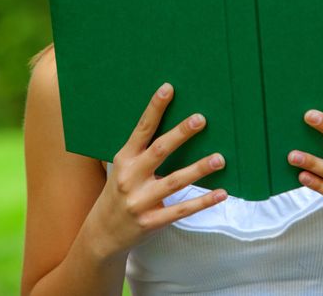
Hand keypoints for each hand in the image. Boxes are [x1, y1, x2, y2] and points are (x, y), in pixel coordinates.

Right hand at [86, 82, 226, 257]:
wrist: (101, 234)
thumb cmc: (118, 191)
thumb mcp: (123, 167)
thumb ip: (143, 150)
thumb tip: (174, 123)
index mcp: (124, 159)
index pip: (142, 129)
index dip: (155, 108)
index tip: (168, 89)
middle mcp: (130, 178)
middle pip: (159, 151)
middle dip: (181, 134)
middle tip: (201, 118)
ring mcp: (140, 201)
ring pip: (174, 181)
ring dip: (199, 169)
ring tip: (220, 158)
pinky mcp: (151, 222)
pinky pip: (181, 210)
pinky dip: (203, 201)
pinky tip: (221, 193)